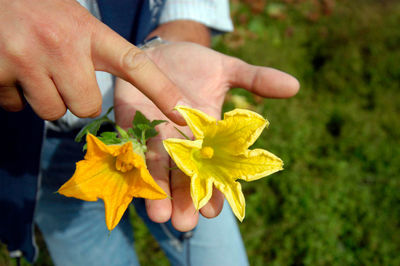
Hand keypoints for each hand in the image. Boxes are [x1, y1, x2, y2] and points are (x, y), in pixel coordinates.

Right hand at [0, 0, 185, 123]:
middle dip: (76, 98)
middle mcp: (63, 44)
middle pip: (87, 106)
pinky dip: (13, 95)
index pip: (135, 65)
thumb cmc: (38, 9)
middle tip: (59, 72)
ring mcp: (29, 57)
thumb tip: (100, 102)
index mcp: (88, 31)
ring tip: (31, 65)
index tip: (183, 114)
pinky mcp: (0, 70)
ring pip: (53, 111)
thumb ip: (93, 53)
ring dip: (44, 97)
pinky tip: (9, 68)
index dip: (162, 91)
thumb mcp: (74, 21)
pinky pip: (16, 106)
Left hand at [114, 42, 298, 230]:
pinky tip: (132, 182)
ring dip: (157, 191)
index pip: (213, 168)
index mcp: (207, 134)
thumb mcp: (229, 69)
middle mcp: (180, 141)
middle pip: (183, 175)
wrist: (163, 49)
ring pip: (156, 167)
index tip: (213, 211)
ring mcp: (154, 132)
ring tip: (159, 216)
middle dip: (183, 199)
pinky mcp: (129, 120)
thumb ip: (256, 80)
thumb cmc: (198, 64)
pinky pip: (130, 144)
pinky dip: (131, 161)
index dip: (214, 189)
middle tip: (184, 223)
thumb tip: (294, 85)